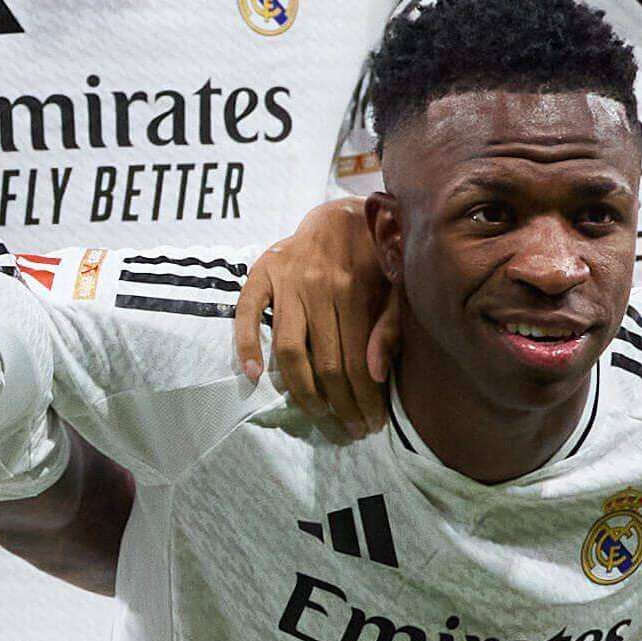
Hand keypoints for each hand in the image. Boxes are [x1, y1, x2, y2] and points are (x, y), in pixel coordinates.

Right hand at [230, 201, 399, 437]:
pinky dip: (245, 344)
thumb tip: (376, 374)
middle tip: (350, 431)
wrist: (340, 209)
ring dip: (302, 392)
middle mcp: (316, 287)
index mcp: (352, 290)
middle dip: (339, 406)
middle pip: (324, 364)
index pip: (355, 361)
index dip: (364, 399)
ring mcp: (285, 281)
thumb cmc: (373, 251)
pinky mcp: (261, 272)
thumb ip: (389, 327)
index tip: (372, 424)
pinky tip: (252, 375)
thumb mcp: (396, 283)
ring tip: (319, 417)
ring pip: (288, 350)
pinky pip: (246, 313)